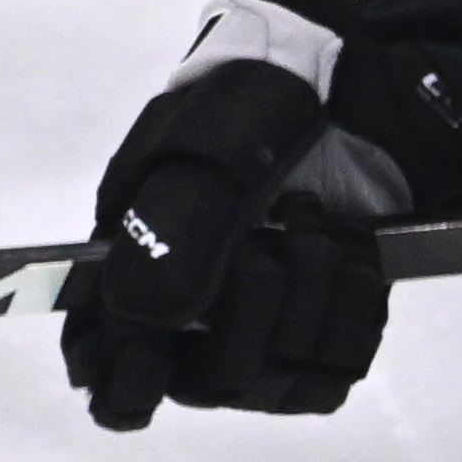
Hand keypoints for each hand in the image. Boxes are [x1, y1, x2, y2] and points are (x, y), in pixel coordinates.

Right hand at [65, 0, 423, 429]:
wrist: (347, 78)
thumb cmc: (252, 104)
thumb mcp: (206, 152)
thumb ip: (172, 232)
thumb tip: (145, 315)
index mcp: (137, 265)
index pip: (110, 365)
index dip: (127, 381)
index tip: (156, 363)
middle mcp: (195, 310)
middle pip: (206, 383)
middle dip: (249, 316)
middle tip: (268, 243)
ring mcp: (263, 322)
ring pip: (277, 381)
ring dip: (310, 299)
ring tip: (315, 225)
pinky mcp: (324, 325)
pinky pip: (335, 369)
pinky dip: (351, 313)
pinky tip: (349, 258)